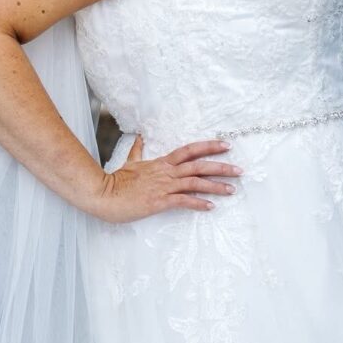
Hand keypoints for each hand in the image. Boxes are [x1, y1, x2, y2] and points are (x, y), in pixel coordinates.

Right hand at [87, 136, 240, 223]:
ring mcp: (164, 186)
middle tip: (239, 170)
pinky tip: (210, 207)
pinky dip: (198, 203)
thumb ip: (138, 150)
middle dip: (221, 166)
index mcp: (162, 162)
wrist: (102, 194)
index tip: (226, 145)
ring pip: (195, 182)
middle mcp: (167, 172)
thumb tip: (139, 136)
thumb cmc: (116, 181)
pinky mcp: (159, 202)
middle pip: (199, 165)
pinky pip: (183, 201)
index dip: (209, 146)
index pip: (190, 150)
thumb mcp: (129, 162)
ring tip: (232, 189)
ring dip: (216, 186)